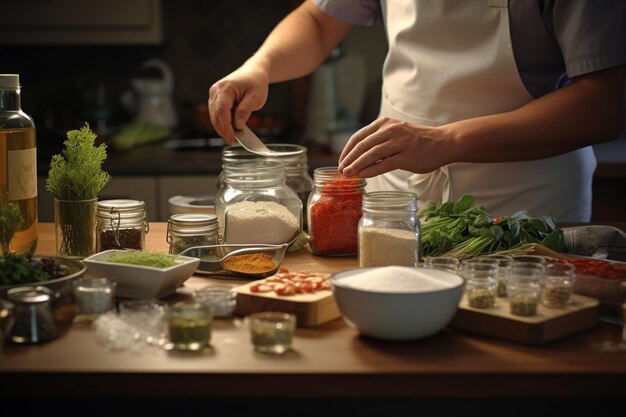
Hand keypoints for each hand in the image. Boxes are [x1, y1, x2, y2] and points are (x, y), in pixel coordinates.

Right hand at [208, 65, 269, 144]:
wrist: (253, 72)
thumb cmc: (256, 82)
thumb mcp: (255, 97)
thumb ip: (245, 110)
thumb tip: (237, 125)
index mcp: (225, 88)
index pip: (222, 111)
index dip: (226, 127)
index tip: (232, 138)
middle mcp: (215, 91)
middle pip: (215, 115)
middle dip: (223, 130)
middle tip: (233, 141)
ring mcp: (214, 95)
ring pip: (214, 116)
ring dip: (222, 128)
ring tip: (233, 138)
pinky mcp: (216, 99)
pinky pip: (216, 114)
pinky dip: (223, 123)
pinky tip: (231, 130)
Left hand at [337, 117, 451, 176]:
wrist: (443, 142)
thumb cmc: (417, 140)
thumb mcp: (396, 133)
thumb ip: (379, 141)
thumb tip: (358, 157)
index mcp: (385, 123)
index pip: (359, 136)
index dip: (347, 150)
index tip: (341, 161)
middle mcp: (390, 130)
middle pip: (362, 145)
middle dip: (349, 159)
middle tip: (341, 170)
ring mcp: (399, 142)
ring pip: (371, 154)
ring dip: (357, 166)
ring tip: (348, 174)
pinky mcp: (407, 156)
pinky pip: (384, 164)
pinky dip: (371, 171)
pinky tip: (363, 176)